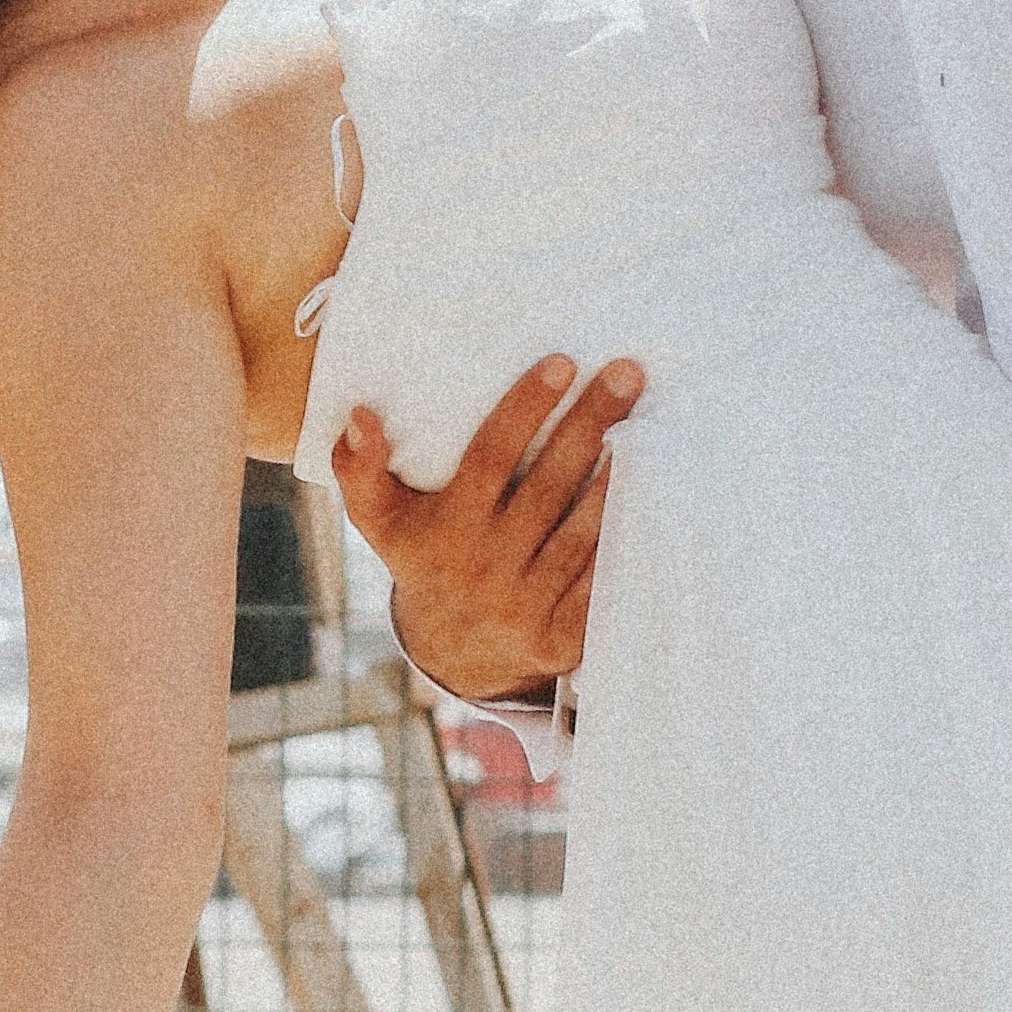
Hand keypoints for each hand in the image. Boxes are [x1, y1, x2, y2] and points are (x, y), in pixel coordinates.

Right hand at [333, 353, 643, 705]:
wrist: (455, 650)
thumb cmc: (421, 557)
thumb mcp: (379, 518)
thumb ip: (360, 465)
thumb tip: (362, 413)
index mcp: (446, 530)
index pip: (490, 457)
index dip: (526, 409)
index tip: (563, 362)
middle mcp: (487, 566)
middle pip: (549, 486)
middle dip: (590, 425)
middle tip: (628, 373)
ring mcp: (527, 605)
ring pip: (581, 533)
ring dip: (616, 480)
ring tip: (644, 425)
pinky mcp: (563, 637)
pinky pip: (601, 580)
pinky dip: (626, 538)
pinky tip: (652, 495)